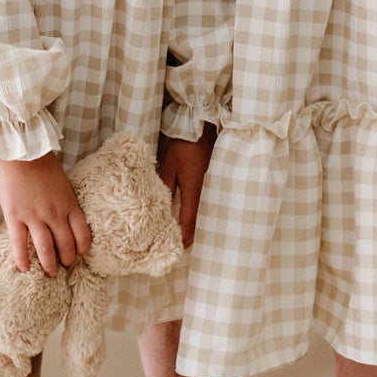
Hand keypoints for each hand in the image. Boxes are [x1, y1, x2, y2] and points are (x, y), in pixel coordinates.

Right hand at [0, 153, 93, 276]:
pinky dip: (23, 259)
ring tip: (50, 274)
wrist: (22, 153)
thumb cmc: (43, 164)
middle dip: (67, 259)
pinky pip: (19, 244)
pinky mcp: (15, 217)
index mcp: (69, 205)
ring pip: (45, 249)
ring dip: (49, 265)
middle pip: (65, 245)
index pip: (83, 235)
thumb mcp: (64, 183)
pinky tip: (25, 270)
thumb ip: (66, 202)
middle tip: (65, 266)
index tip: (79, 254)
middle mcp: (54, 214)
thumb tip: (67, 216)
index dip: (82, 248)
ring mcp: (34, 217)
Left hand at [158, 124, 216, 247]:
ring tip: (189, 236)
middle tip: (182, 246)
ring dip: (198, 225)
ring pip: (207, 214)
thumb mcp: (170, 166)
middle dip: (192, 235)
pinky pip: (211, 204)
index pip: (189, 221)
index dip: (184, 237)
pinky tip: (199, 217)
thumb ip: (165, 186)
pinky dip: (204, 214)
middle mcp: (207, 193)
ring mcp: (215, 189)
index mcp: (195, 191)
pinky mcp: (217, 184)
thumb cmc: (185, 146)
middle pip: (201, 222)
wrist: (204, 128)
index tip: (178, 248)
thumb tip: (159, 206)